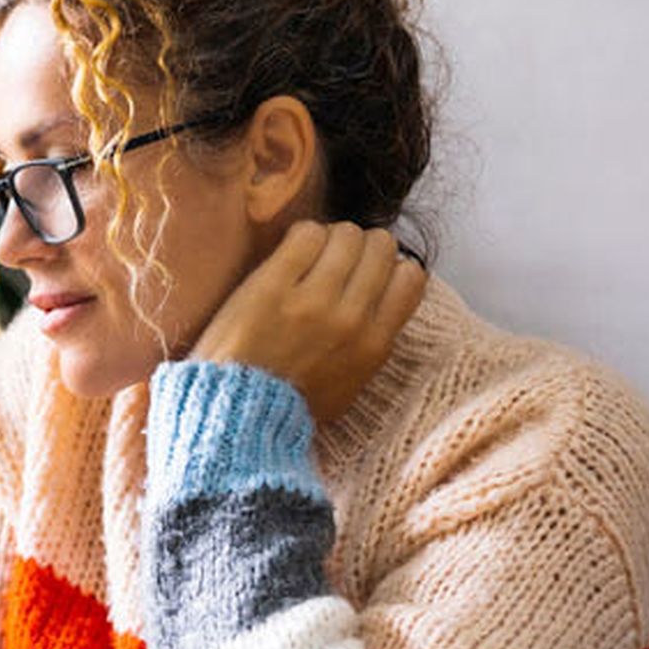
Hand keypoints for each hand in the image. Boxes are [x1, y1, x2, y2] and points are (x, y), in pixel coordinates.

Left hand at [190, 221, 427, 421]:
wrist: (238, 414)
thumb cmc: (291, 405)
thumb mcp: (351, 384)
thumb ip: (371, 343)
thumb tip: (382, 302)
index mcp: (374, 344)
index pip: (410, 277)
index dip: (389, 266)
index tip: (367, 273)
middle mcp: (351, 319)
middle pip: (380, 246)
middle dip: (360, 247)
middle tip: (335, 261)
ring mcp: (313, 300)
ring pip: (346, 234)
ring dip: (330, 238)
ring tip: (309, 257)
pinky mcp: (273, 285)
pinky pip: (306, 234)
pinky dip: (301, 236)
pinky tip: (289, 254)